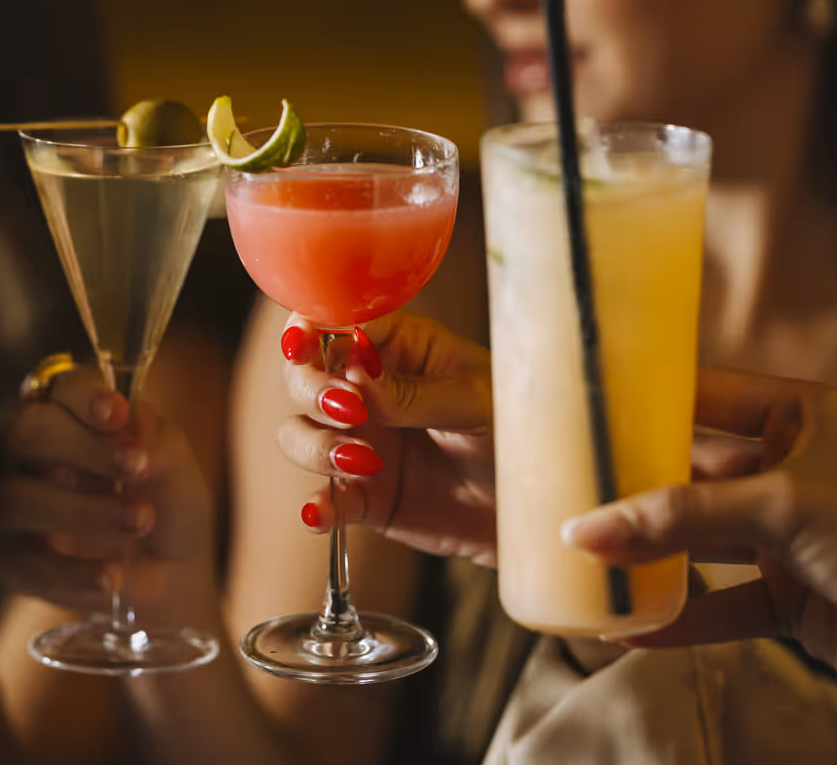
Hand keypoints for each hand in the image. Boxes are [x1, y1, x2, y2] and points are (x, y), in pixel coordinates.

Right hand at [0, 362, 213, 612]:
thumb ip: (157, 442)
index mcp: (66, 412)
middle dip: (82, 448)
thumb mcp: (178, 469)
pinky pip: (25, 564)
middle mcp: (24, 451)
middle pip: (24, 432)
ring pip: (13, 499)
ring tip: (140, 521)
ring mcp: (8, 506)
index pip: (60, 387)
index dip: (84, 397)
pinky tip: (112, 577)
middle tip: (138, 468)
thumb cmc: (166, 503)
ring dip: (82, 511)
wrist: (172, 573)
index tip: (118, 415)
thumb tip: (130, 426)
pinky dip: (71, 571)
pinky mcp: (8, 562)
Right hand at [273, 311, 499, 565]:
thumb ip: (413, 391)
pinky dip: (316, 506)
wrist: (537, 505)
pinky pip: (325, 498)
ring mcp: (361, 441)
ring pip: (299, 433)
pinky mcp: (364, 495)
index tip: (306, 346)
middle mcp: (369, 391)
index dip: (312, 330)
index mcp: (399, 347)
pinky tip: (320, 513)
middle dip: (310, 388)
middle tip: (350, 409)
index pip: (337, 323)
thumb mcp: (475, 401)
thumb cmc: (519, 433)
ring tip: (363, 463)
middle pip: (303, 376)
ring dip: (315, 446)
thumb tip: (353, 369)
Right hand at [560, 367, 836, 673]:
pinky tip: (631, 625)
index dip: (650, 394)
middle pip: (694, 468)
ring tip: (584, 555)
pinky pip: (720, 602)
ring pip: (701, 537)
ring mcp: (790, 534)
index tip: (585, 398)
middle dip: (635, 484)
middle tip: (565, 485)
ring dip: (650, 552)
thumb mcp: (780, 506)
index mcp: (804, 415)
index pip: (709, 391)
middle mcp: (793, 467)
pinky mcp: (790, 593)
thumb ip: (680, 516)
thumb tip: (586, 530)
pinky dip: (679, 615)